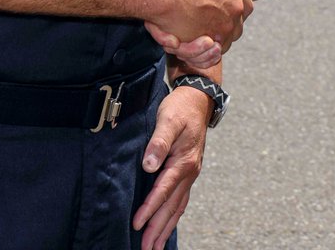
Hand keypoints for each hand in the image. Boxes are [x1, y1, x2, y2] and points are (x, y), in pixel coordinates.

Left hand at [132, 86, 212, 248]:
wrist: (198, 99)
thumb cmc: (180, 108)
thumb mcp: (168, 119)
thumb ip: (158, 142)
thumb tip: (149, 164)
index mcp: (184, 161)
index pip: (163, 190)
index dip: (149, 208)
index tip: (137, 224)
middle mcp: (190, 171)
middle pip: (171, 205)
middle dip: (158, 229)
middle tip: (146, 248)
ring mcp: (191, 173)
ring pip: (178, 206)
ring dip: (166, 228)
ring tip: (155, 246)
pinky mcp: (188, 171)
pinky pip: (181, 199)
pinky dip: (174, 215)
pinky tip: (167, 224)